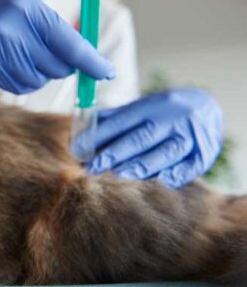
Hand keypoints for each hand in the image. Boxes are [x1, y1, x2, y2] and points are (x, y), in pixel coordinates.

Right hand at [0, 0, 119, 93]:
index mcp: (27, 7)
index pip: (69, 44)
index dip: (92, 62)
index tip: (108, 72)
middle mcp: (9, 30)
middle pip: (57, 67)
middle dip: (67, 64)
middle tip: (61, 51)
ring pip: (39, 80)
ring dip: (46, 73)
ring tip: (37, 54)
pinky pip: (19, 87)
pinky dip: (29, 80)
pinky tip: (23, 62)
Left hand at [87, 88, 223, 188]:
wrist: (207, 105)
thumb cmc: (163, 111)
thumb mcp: (141, 107)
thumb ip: (114, 118)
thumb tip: (81, 127)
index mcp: (150, 106)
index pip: (121, 121)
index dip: (99, 135)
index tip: (79, 148)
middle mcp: (170, 118)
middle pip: (141, 138)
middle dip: (116, 153)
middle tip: (94, 167)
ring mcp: (190, 135)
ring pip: (166, 151)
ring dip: (143, 165)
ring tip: (121, 175)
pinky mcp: (205, 151)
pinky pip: (193, 164)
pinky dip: (179, 173)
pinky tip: (164, 181)